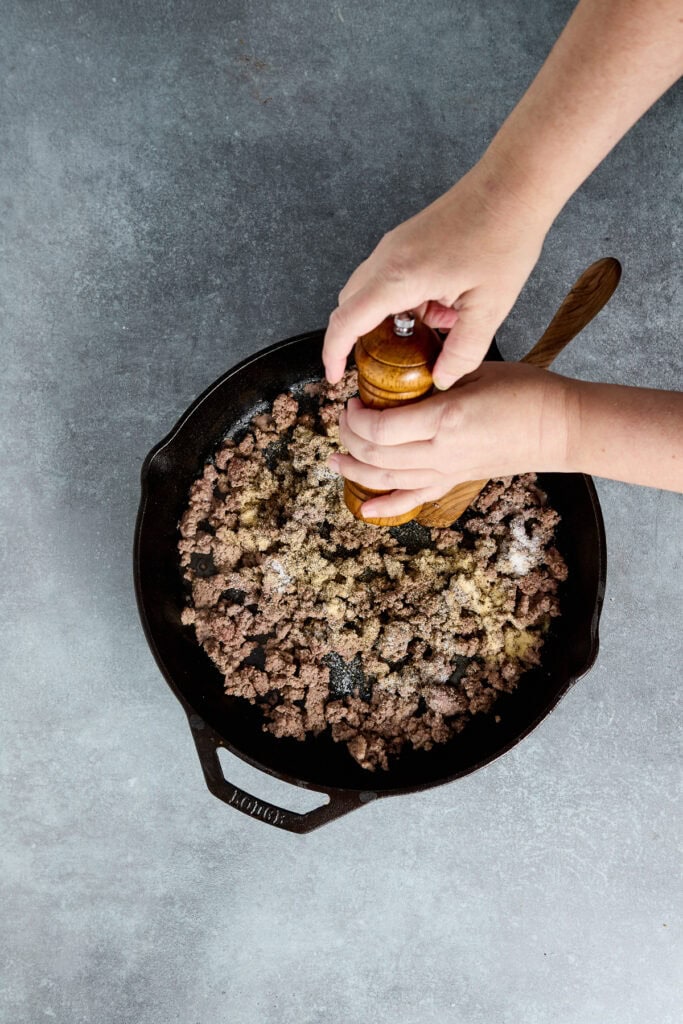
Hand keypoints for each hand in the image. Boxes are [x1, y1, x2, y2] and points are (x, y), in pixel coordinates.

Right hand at [322, 162, 549, 389]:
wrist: (513, 185)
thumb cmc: (504, 236)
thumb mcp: (490, 308)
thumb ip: (463, 352)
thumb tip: (442, 379)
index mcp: (399, 277)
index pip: (346, 321)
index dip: (333, 353)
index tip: (334, 375)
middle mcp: (387, 258)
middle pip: (348, 306)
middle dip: (358, 339)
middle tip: (382, 364)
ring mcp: (394, 245)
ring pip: (367, 291)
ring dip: (385, 318)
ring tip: (426, 332)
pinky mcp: (406, 239)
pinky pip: (386, 277)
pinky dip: (400, 300)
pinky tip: (438, 306)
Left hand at [327, 362, 572, 519]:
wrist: (558, 426)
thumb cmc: (524, 392)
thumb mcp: (475, 371)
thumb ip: (435, 376)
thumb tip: (402, 373)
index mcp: (444, 418)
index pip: (380, 428)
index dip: (356, 418)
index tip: (352, 401)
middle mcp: (441, 451)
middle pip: (376, 455)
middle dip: (349, 439)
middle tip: (343, 420)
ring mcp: (447, 471)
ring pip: (386, 480)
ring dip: (354, 472)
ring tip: (335, 460)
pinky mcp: (454, 481)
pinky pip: (413, 500)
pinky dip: (385, 508)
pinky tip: (364, 510)